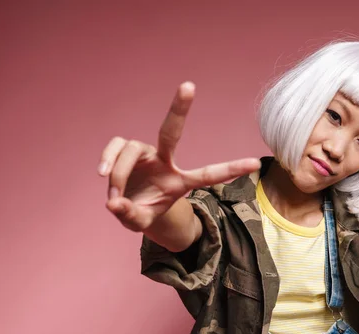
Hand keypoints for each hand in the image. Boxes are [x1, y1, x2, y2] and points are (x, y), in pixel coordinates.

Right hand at [98, 82, 260, 231]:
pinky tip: (102, 173)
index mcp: (180, 182)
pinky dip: (108, 159)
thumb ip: (130, 215)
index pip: (208, 174)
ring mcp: (146, 153)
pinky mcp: (127, 149)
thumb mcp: (138, 221)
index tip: (256, 163)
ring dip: (118, 173)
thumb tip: (113, 202)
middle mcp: (165, 161)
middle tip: (188, 85)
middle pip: (171, 131)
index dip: (231, 169)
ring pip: (131, 149)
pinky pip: (116, 146)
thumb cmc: (141, 212)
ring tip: (114, 196)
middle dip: (179, 108)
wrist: (127, 206)